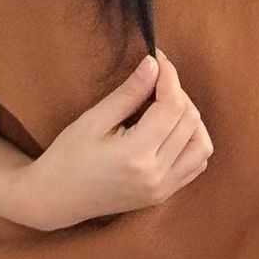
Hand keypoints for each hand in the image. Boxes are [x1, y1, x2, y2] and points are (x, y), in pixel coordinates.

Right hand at [19, 48, 213, 230]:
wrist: (57, 198)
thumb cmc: (67, 157)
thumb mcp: (93, 120)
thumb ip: (127, 94)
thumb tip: (153, 66)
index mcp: (135, 156)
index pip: (171, 107)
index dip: (169, 77)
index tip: (158, 60)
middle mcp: (156, 175)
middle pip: (190, 122)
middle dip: (178, 93)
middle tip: (157, 81)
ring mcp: (163, 188)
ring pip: (201, 145)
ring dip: (191, 119)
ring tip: (166, 106)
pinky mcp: (163, 195)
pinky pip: (195, 164)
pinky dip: (191, 142)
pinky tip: (171, 131)